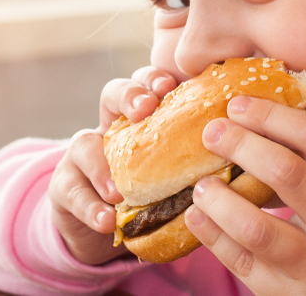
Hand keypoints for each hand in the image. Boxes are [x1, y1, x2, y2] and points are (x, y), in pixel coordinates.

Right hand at [48, 66, 181, 264]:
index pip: (146, 84)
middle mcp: (109, 128)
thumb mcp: (171, 174)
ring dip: (102, 165)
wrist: (101, 227)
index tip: (172, 85)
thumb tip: (241, 168)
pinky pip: (72, 192)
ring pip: (83, 143)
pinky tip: (106, 220)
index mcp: (140, 119)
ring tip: (119, 191)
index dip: (155, 79)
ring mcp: (81, 156)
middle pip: (111, 94)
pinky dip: (90, 208)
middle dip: (129, 95)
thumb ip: (194, 165)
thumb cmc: (148, 194)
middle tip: (145, 108)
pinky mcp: (63, 188)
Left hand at [184, 95, 305, 295]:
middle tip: (212, 131)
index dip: (273, 116)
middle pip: (286, 172)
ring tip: (201, 184)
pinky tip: (198, 218)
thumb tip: (271, 127)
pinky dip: (214, 238)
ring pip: (258, 228)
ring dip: (220, 201)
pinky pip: (244, 264)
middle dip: (242, 146)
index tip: (240, 104)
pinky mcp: (291, 294)